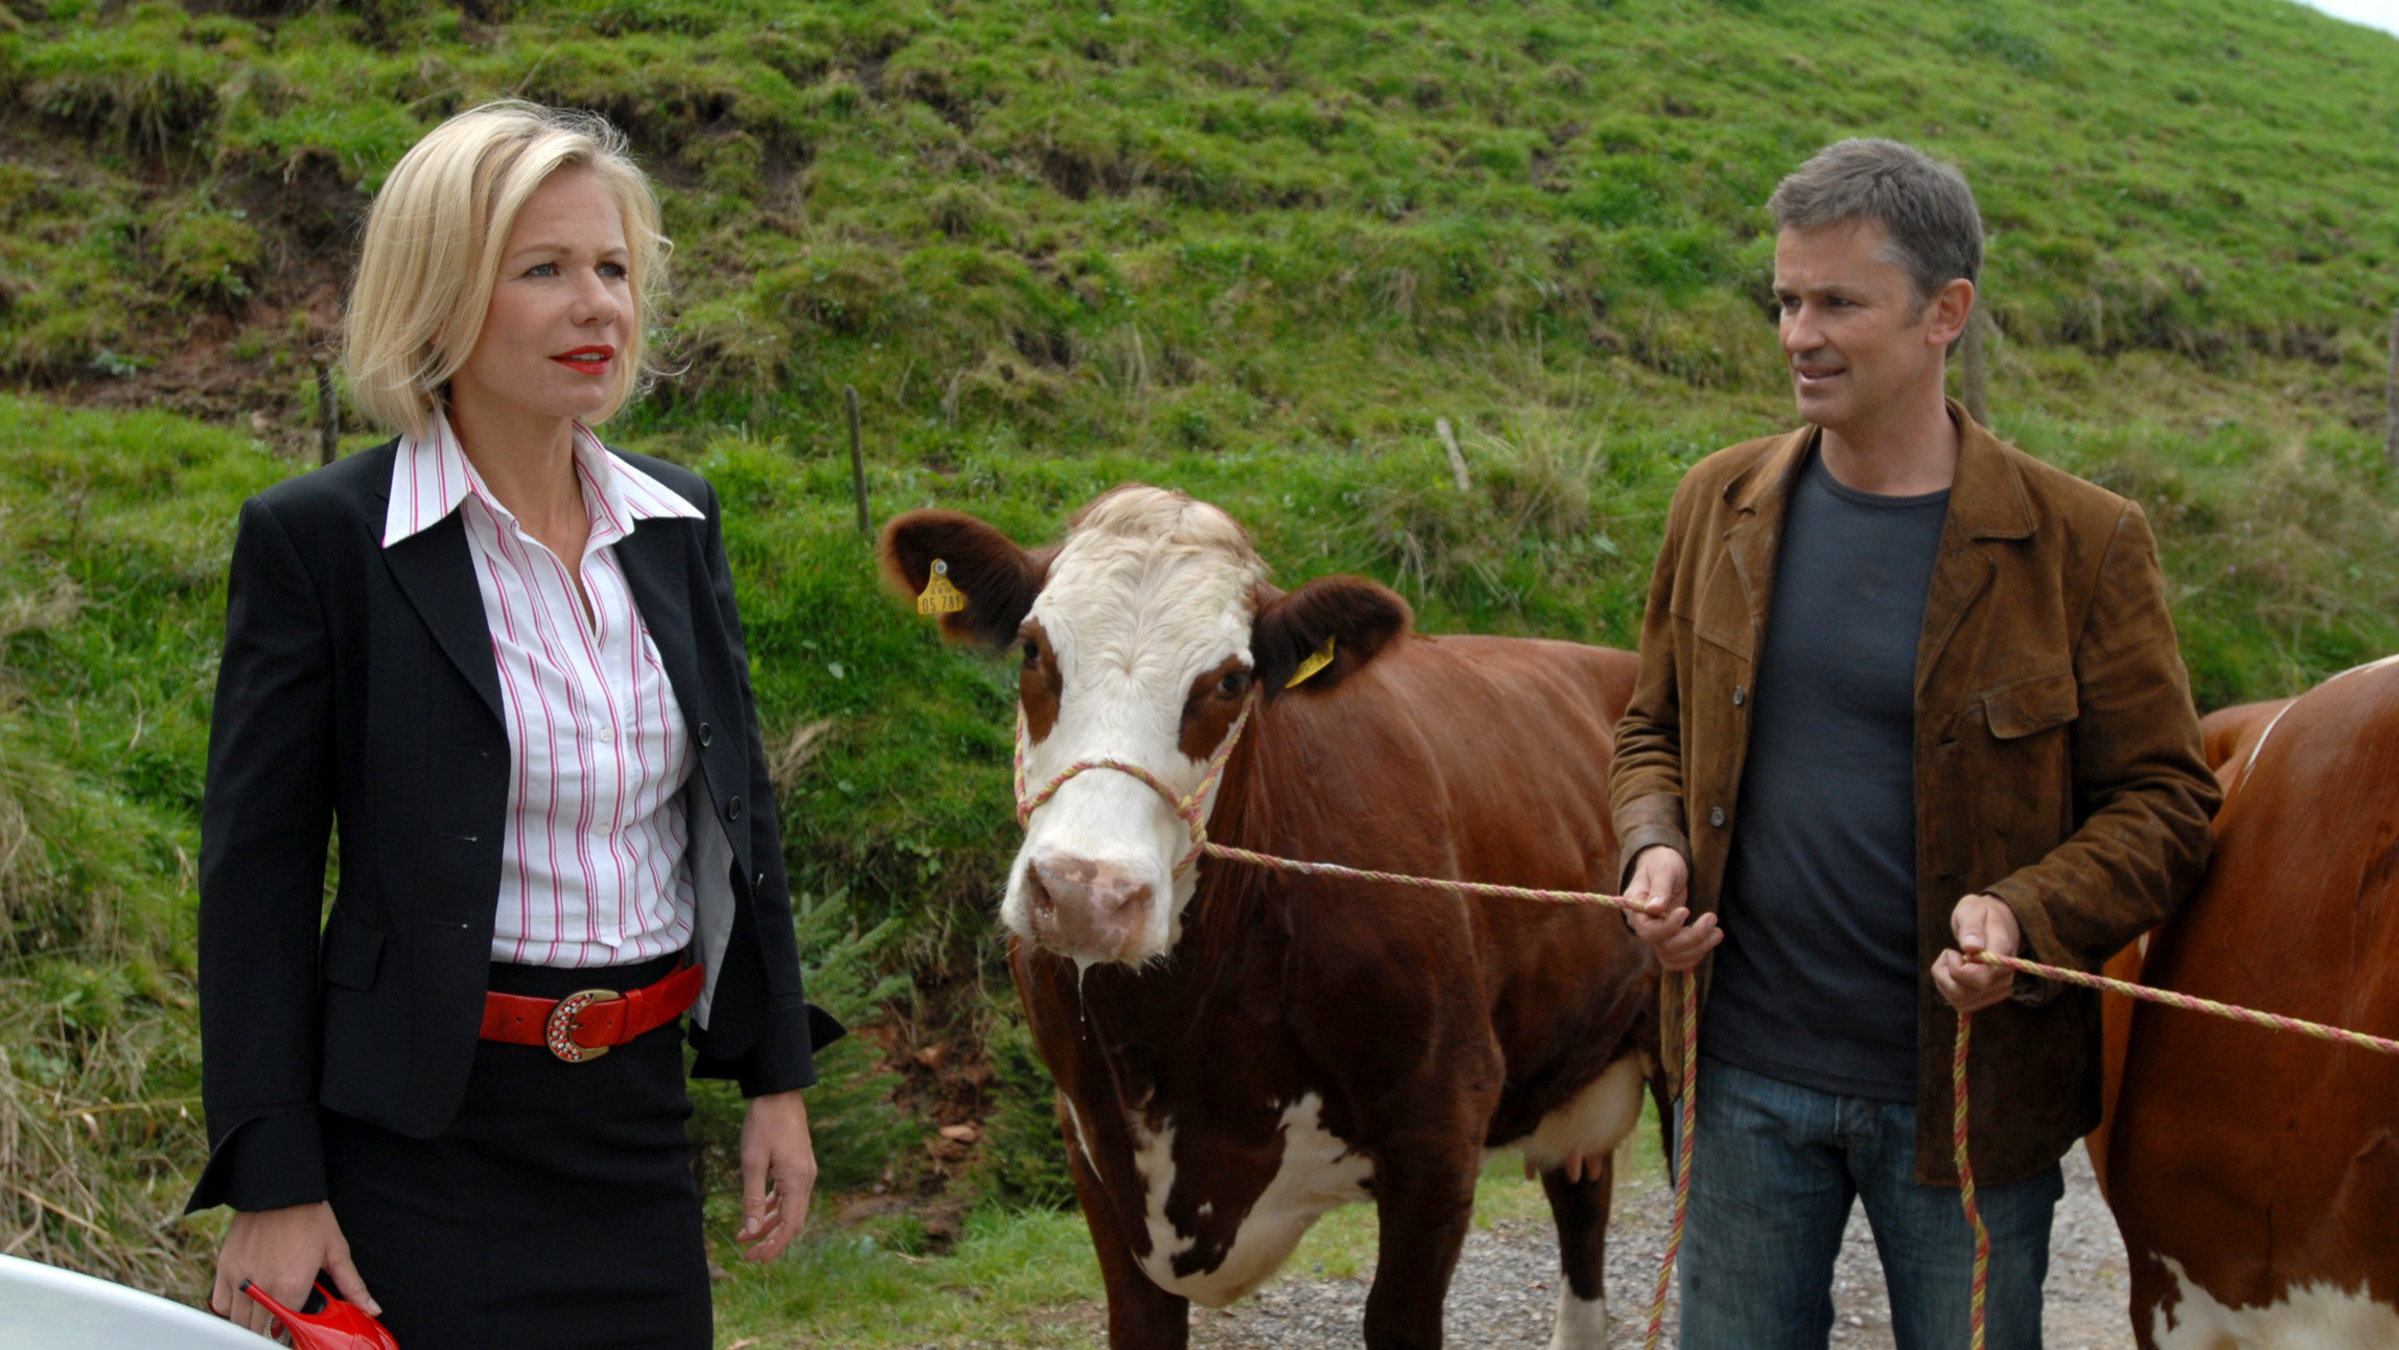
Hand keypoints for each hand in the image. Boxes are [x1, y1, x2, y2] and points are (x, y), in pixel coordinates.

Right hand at [211, 1202, 375, 1340]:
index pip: (285, 1331)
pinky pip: (221, 1304)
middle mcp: (262, 1287)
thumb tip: (372, 1310)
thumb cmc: (311, 1217)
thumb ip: (352, 1286)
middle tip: (282, 1326)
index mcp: (292, 1287)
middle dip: (272, 1332)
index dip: (291, 1335)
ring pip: (239, 1321)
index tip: (296, 1332)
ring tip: (267, 1316)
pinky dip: (231, 1310)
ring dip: (252, 1324)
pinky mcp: (225, 1268)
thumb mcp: (337, 1251)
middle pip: (260, 1330)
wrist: (280, 1189)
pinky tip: (247, 1303)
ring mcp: (240, 1278)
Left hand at [736, 1090, 816, 1261]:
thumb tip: (751, 1231)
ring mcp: (804, 1172)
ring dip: (769, 1224)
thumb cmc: (764, 1123)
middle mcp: (806, 1179)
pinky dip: (772, 1208)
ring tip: (745, 1237)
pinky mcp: (798, 1166)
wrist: (779, 1092)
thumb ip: (752, 1197)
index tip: (758, 1261)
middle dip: (771, 1240)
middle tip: (748, 1256)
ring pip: (789, 1209)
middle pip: (792, 1221)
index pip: (790, 1225)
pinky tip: (756, 1213)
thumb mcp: (752, 1161)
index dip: (775, 1246)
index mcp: (797, 1180)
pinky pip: (787, 1195)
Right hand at [1620, 845, 1717, 972]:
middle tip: (1712, 917)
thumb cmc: (1662, 863)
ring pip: (1673, 957)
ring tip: (1717, 932)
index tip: (1686, 911)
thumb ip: (1660, 888)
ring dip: (1698, 949)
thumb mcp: (1663, 869)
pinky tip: (1709, 941)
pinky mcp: (1669, 941)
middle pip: (1664, 947)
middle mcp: (1644, 927)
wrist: (1665, 867)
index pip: (1647, 931)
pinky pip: (1678, 960)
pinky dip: (1695, 956)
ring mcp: (1657, 937)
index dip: (1668, 927)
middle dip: (1692, 937)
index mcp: (1635, 910)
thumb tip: (1654, 909)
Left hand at [1933, 893, 2019, 1011]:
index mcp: (2003, 954)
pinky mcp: (1988, 996)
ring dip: (1944, 981)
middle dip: (1945, 974)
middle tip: (1948, 953)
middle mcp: (2004, 976)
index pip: (1981, 977)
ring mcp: (1998, 989)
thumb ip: (1972, 927)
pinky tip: (1951, 972)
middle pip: (1965, 994)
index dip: (1958, 969)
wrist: (1996, 921)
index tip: (1953, 951)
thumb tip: (1971, 947)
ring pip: (1960, 1001)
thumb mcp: (1972, 910)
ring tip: (1950, 960)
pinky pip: (1961, 1004)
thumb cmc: (1981, 913)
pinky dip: (1948, 989)